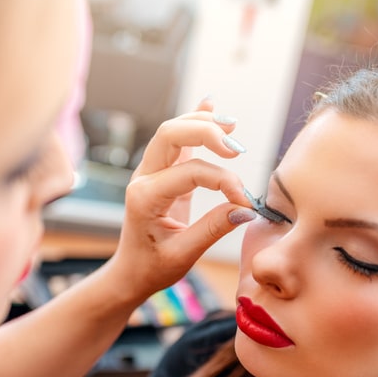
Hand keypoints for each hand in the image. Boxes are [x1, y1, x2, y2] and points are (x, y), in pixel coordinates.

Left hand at [107, 100, 255, 299]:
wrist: (131, 273)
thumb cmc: (152, 267)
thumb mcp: (184, 255)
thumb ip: (213, 229)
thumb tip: (246, 208)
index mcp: (145, 197)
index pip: (191, 173)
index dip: (224, 182)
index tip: (246, 202)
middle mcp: (144, 178)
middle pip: (171, 134)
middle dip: (206, 132)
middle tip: (237, 150)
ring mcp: (150, 172)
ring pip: (172, 131)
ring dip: (202, 123)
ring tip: (231, 127)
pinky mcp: (161, 173)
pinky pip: (176, 141)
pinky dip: (193, 121)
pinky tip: (210, 104)